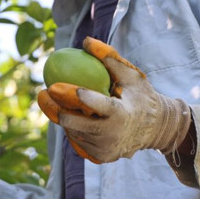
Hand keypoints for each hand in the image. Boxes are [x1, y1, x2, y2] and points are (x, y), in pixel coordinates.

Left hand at [38, 37, 192, 163]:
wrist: (156, 129)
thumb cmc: (141, 96)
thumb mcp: (132, 75)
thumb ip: (110, 58)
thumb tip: (86, 41)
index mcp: (122, 115)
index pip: (99, 106)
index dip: (79, 97)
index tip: (57, 85)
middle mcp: (113, 136)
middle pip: (77, 123)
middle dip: (56, 108)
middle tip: (43, 92)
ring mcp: (105, 150)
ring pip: (74, 132)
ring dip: (61, 116)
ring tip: (47, 100)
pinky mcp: (101, 157)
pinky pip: (78, 141)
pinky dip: (70, 127)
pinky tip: (60, 111)